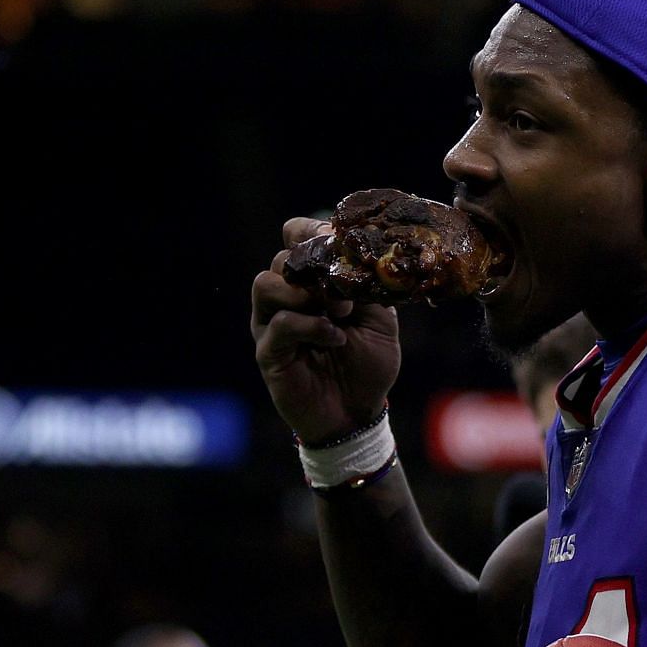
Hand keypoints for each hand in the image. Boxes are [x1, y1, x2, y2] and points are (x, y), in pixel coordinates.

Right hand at [251, 216, 401, 443]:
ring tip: (338, 312)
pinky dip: (310, 326)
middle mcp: (285, 299)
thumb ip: (369, 287)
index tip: (338, 243)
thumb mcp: (380, 319)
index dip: (311, 232)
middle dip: (317, 270)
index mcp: (309, 283)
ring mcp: (270, 324)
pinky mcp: (269, 352)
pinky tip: (335, 339)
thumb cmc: (367, 366)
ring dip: (305, 293)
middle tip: (348, 294)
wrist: (357, 414)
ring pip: (266, 284)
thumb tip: (363, 259)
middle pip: (282, 258)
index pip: (294, 238)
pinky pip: (280, 323)